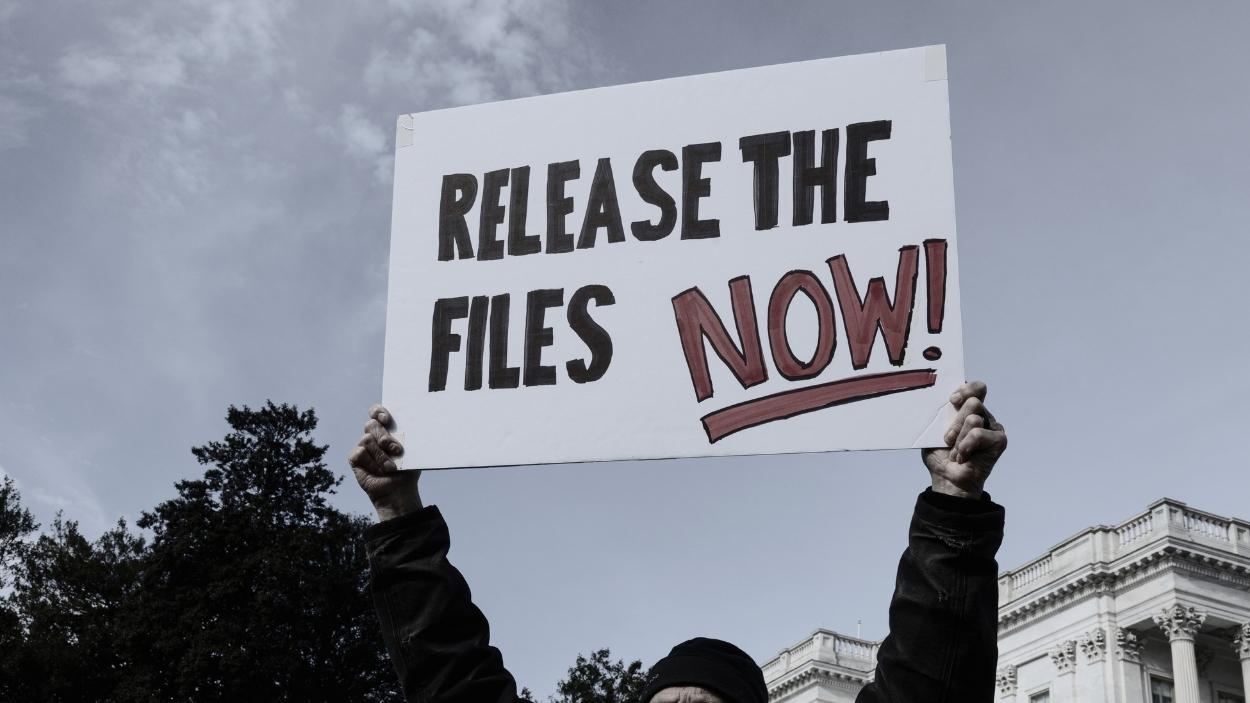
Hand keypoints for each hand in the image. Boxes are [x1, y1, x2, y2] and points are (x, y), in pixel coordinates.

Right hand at [348, 404, 422, 521]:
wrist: (399, 490)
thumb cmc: (407, 469)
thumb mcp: (412, 452)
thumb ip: (409, 437)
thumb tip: (414, 425)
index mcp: (387, 429)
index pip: (376, 412)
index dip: (378, 411)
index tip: (387, 419)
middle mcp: (373, 436)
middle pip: (371, 425)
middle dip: (385, 437)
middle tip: (397, 450)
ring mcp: (363, 446)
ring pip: (366, 439)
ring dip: (381, 455)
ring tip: (391, 468)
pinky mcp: (355, 458)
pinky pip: (360, 453)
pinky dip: (372, 463)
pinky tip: (378, 471)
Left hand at [921, 381, 1006, 498]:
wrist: (946, 479)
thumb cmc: (939, 455)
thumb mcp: (933, 430)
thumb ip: (939, 413)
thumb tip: (935, 399)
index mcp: (968, 409)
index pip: (976, 388)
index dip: (966, 389)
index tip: (952, 400)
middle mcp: (983, 415)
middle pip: (973, 402)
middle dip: (955, 422)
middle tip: (947, 439)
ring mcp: (993, 427)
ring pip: (973, 418)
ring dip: (958, 438)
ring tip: (955, 451)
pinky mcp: (999, 440)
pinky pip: (978, 434)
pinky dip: (965, 446)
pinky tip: (963, 457)